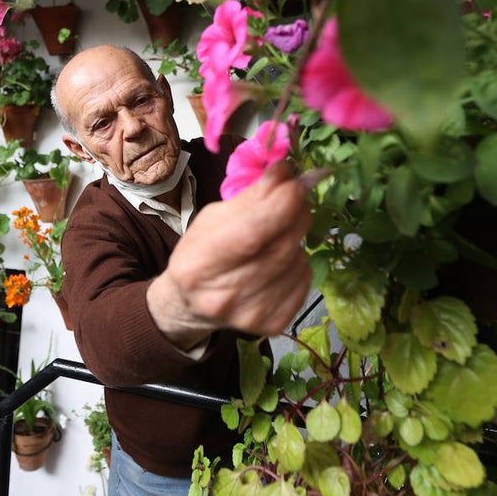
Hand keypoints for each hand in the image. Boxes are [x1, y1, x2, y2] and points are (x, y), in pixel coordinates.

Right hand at [147, 161, 313, 349]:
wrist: (192, 306)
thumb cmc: (201, 254)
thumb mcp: (212, 219)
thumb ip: (250, 197)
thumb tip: (287, 170)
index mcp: (198, 265)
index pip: (253, 230)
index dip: (281, 201)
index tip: (292, 179)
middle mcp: (223, 296)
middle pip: (281, 245)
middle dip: (296, 212)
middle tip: (294, 196)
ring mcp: (251, 315)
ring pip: (297, 260)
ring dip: (296, 237)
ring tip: (279, 233)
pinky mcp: (273, 324)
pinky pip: (304, 279)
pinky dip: (298, 261)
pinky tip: (280, 259)